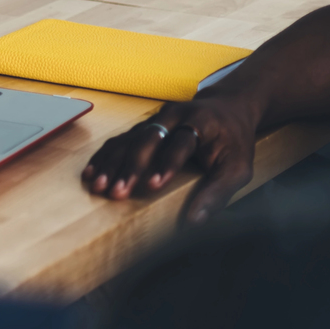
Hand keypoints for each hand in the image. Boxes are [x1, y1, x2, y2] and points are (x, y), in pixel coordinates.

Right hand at [81, 94, 265, 224]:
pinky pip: (118, 140)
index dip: (166, 164)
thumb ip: (218, 193)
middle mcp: (173, 116)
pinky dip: (104, 157)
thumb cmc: (234, 142)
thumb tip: (195, 221)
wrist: (227, 107)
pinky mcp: (142, 126)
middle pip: (147, 140)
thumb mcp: (238, 168)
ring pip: (127, 140)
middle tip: (117, 192)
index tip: (152, 186)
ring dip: (111, 164)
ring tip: (98, 186)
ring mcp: (154, 119)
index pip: (180, 143)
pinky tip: (91, 173)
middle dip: (130, 168)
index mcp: (200, 121)